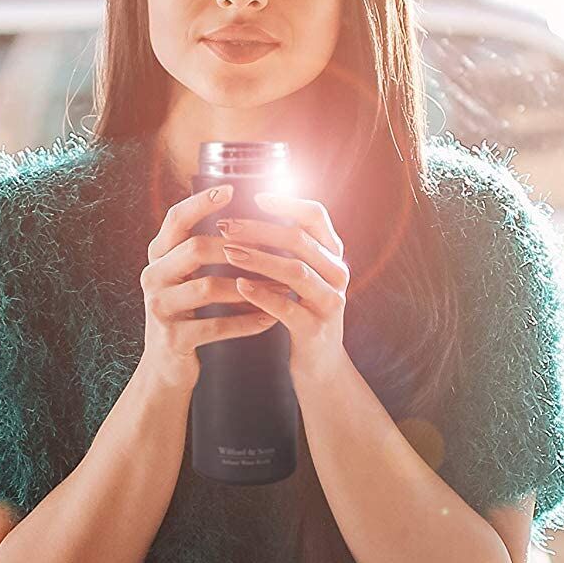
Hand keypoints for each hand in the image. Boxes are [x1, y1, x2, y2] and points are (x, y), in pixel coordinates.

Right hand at [139, 183, 277, 392]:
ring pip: (207, 288)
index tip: (231, 189)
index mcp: (158, 257)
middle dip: (238, 249)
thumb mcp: (187, 279)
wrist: (167, 369)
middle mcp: (152, 277)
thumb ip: (201, 250)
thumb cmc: (187, 315)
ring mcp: (159, 308)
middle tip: (275, 251)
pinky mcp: (172, 338)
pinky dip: (246, 323)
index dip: (201, 203)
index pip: (176, 219)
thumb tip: (245, 218)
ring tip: (281, 287)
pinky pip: (215, 326)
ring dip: (250, 287)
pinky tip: (269, 320)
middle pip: (195, 249)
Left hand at [217, 190, 350, 386]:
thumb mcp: (304, 276)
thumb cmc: (304, 312)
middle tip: (227, 225)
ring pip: (295, 271)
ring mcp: (330, 303)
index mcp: (333, 255)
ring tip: (228, 251)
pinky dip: (262, 295)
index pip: (316, 216)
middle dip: (259, 229)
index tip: (256, 197)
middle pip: (300, 241)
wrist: (322, 366)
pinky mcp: (316, 330)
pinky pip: (287, 308)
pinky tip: (239, 285)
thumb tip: (257, 205)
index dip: (287, 203)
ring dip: (258, 258)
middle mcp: (337, 275)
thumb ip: (291, 246)